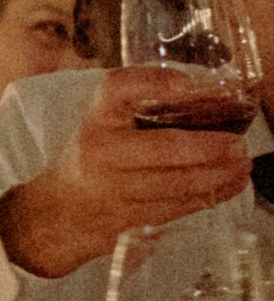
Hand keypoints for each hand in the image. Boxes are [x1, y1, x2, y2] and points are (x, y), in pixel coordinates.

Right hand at [0, 68, 253, 278]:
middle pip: (163, 148)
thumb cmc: (89, 156)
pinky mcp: (127, 217)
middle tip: (238, 144)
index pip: (121, 89)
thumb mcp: (103, 119)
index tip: (189, 84)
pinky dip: (208, 196)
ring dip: (217, 175)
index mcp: (94, 117)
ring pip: (175, 183)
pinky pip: (176, 207)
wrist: (56, 211)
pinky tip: (230, 185)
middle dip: (209, 147)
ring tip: (243, 165)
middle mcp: (101, 150)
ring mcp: (113, 188)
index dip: (157, 84)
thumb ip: (141, 104)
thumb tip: (205, 91)